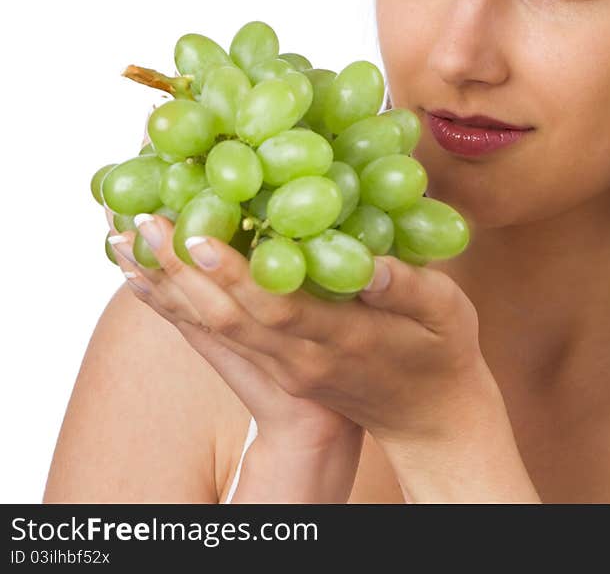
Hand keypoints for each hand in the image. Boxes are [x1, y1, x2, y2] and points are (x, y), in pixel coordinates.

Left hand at [112, 210, 497, 453]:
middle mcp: (299, 358)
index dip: (233, 274)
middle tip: (142, 222)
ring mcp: (285, 365)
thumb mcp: (447, 316)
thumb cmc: (443, 358)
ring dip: (169, 285)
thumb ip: (411, 288)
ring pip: (214, 326)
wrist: (430, 419)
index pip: (274, 308)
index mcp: (338, 342)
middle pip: (227, 317)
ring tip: (130, 239)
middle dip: (180, 271)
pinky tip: (153, 275)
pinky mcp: (279, 365)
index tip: (197, 236)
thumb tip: (374, 262)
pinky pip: (220, 334)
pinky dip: (182, 305)